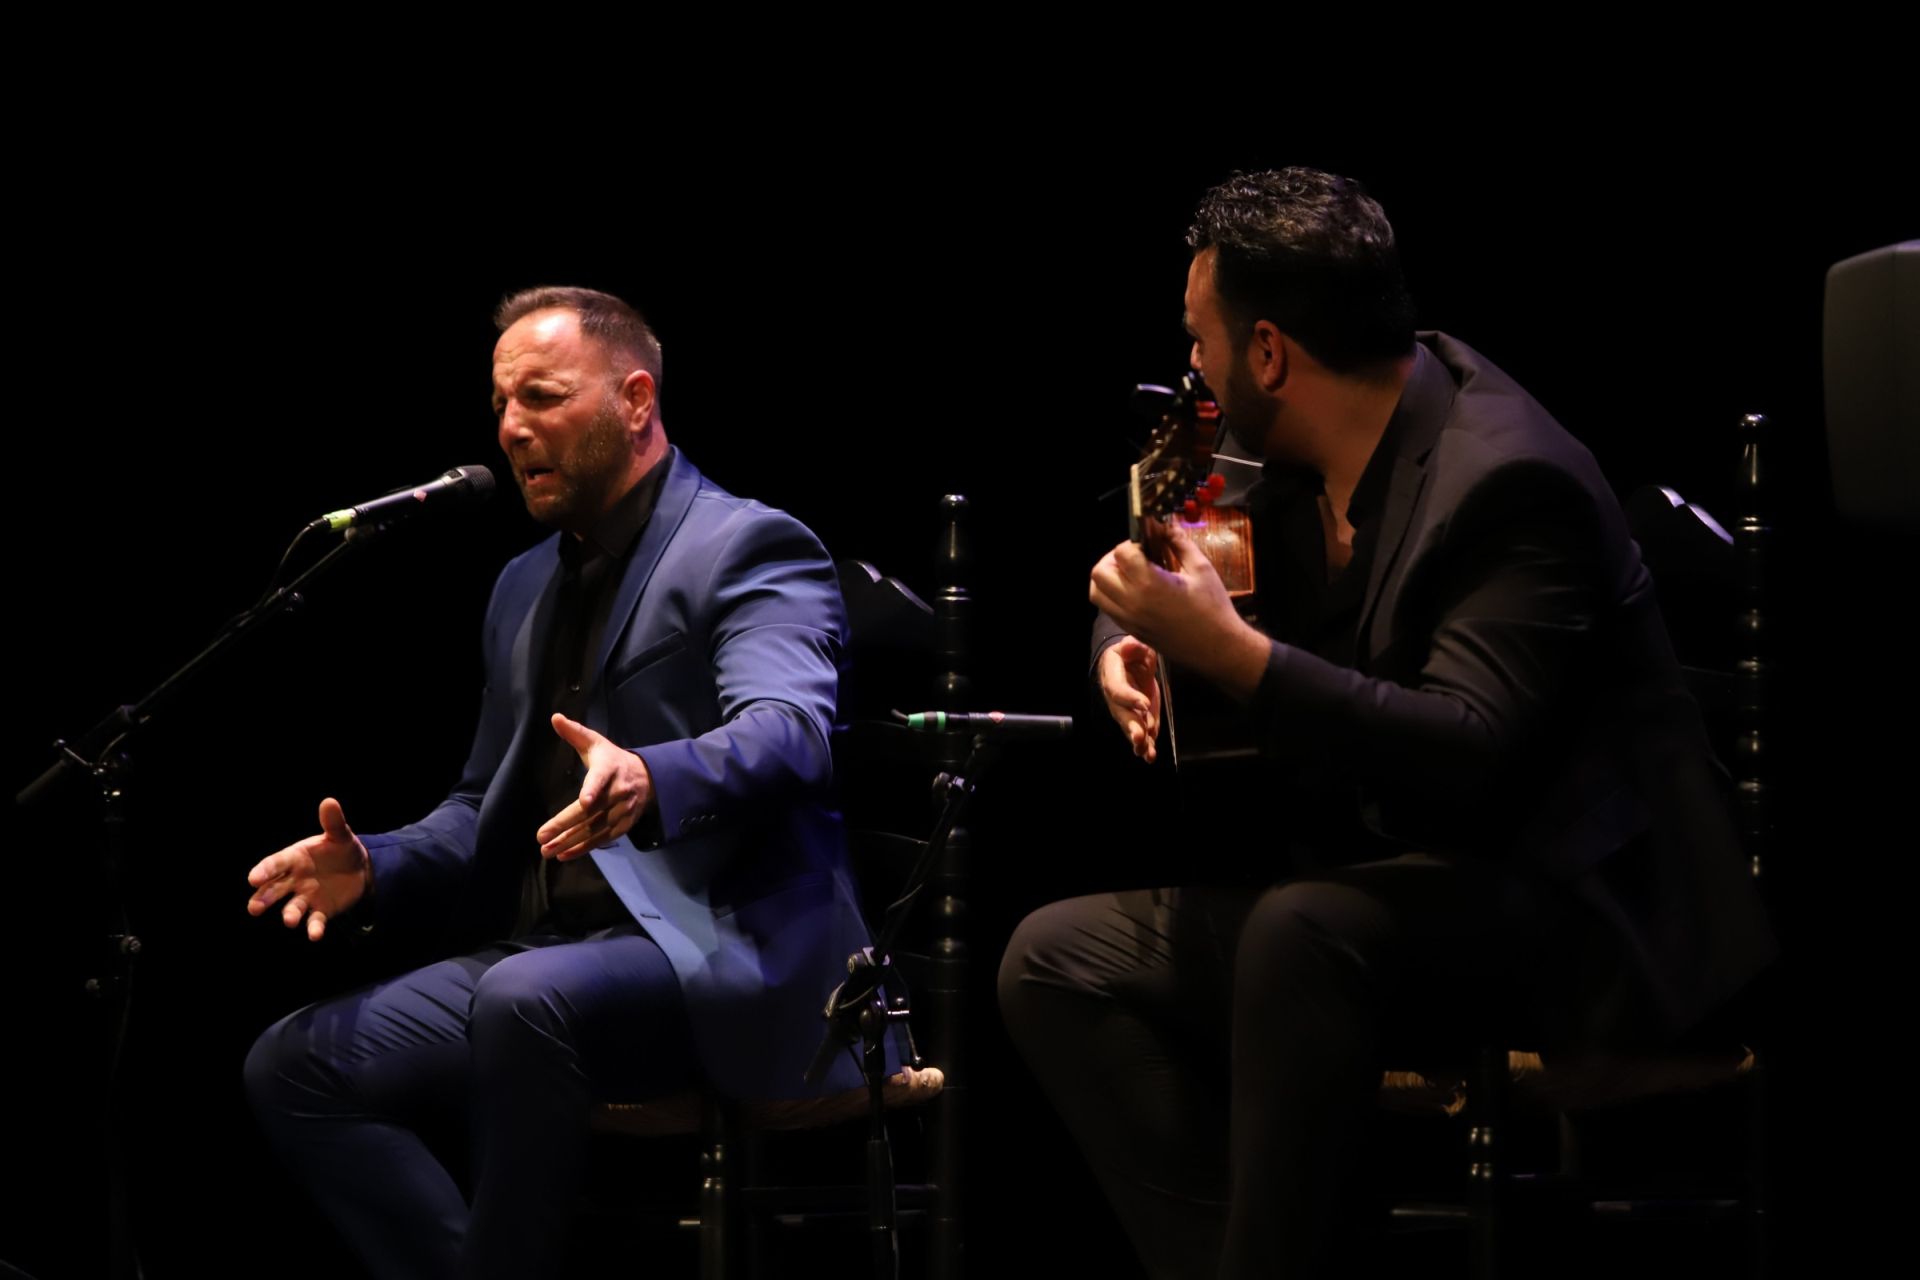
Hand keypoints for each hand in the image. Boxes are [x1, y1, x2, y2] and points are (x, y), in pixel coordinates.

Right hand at [246, 797, 370, 940]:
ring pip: (292, 908)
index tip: (252, 878)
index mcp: (294, 858)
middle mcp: (294, 880)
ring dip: (289, 915)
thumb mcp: (340, 835)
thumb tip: (329, 801)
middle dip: (263, 898)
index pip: (275, 864)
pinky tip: (314, 935)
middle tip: (254, 908)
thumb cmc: (340, 849)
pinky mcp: (320, 911)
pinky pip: (314, 921)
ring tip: (289, 921)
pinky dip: (313, 928)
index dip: (264, 870)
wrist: (359, 869)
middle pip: (274, 890)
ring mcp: (306, 897)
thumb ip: (333, 822)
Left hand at [537, 713, 653, 860]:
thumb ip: (575, 732)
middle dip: (565, 826)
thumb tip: (554, 717)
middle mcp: (618, 791)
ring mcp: (622, 811)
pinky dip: (583, 848)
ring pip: (594, 829)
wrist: (647, 778)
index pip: (600, 779)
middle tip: (541, 837)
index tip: (585, 801)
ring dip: (570, 842)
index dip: (593, 790)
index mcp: (609, 769)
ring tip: (547, 850)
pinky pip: (602, 839)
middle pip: (591, 812)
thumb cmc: (613, 760)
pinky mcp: (624, 825)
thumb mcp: (596, 743)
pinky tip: (564, 854)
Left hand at [1089, 527, 1269, 699]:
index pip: (1121, 553)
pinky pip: (1109, 609)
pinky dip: (1113, 595)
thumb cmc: (1214, 608)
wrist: (1218, 648)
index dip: (1132, 543)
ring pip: (1097, 593)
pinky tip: (1135, 591)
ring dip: (1107, 578)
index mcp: (1149, 584)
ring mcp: (1129, 620)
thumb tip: (1167, 526)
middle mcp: (1132, 603)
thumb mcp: (1200, 569)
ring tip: (1130, 573)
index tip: (1147, 544)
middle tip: (1133, 556)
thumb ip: (1180, 543)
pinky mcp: (1132, 631)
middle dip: (1112, 559)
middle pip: (1099, 573)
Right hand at [1097, 637, 1161, 762]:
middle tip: (1139, 736)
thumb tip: (1130, 645)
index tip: (1144, 704)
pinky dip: (1146, 747)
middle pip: (1121, 714)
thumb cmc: (1131, 654)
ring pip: (1129, 728)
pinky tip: (1150, 756)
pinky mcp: (1138, 720)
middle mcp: (1116, 698)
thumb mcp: (1134, 645)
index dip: (1129, 698)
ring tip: (1144, 750)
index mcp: (1112, 676)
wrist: (1129, 665)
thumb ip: (1133, 646)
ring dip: (1137, 741)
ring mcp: (1126, 711)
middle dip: (1131, 726)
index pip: (1118, 690)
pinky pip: (1141, 735)